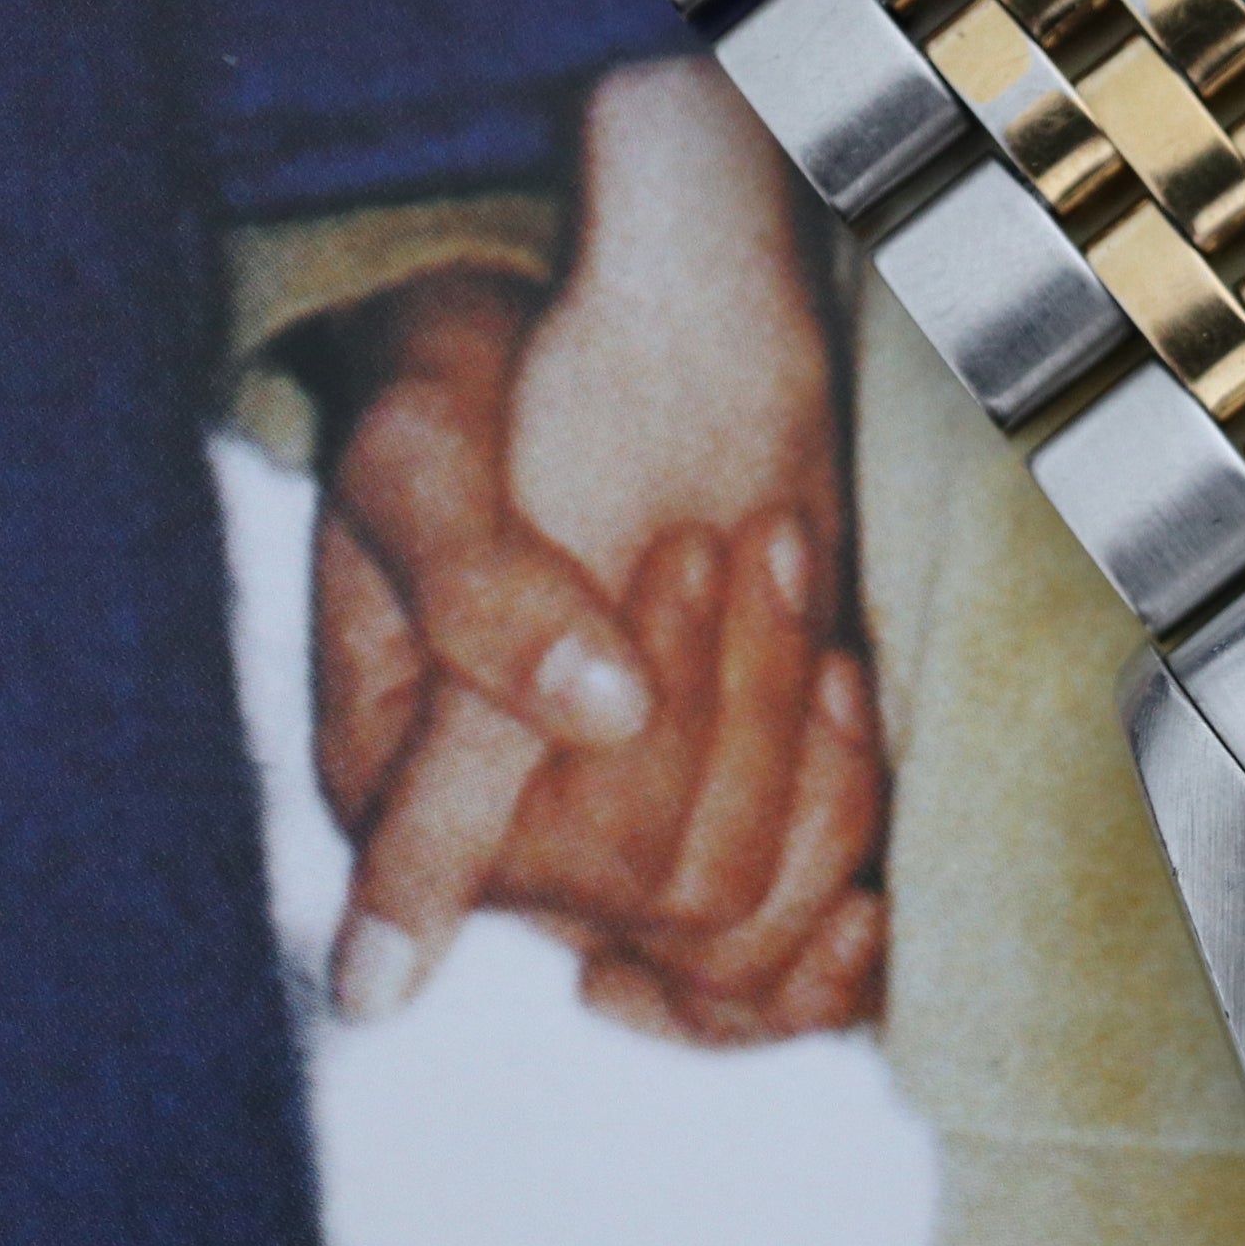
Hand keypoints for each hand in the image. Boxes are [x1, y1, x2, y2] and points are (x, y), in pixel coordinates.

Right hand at [310, 58, 883, 1040]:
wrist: (585, 334)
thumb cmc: (475, 387)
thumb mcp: (432, 466)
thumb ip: (475, 617)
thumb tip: (527, 796)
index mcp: (394, 786)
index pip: (550, 871)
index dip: (652, 756)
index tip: (688, 550)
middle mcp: (506, 848)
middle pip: (677, 897)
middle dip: (736, 720)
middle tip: (741, 533)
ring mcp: (617, 836)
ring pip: (754, 910)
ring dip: (805, 752)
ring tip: (786, 570)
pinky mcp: (714, 807)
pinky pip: (809, 896)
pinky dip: (850, 802)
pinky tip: (844, 675)